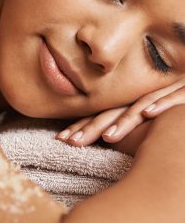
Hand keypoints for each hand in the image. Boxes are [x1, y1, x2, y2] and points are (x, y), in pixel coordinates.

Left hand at [55, 76, 184, 146]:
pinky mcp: (182, 93)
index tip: (64, 139)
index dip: (83, 126)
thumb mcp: (142, 120)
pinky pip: (172, 97)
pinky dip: (160, 104)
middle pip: (113, 113)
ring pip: (138, 108)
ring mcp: (160, 95)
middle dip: (92, 127)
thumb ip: (123, 128)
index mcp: (127, 105)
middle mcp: (139, 100)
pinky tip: (148, 114)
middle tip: (72, 141)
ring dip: (124, 121)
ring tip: (108, 136)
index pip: (102, 116)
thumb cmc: (166, 113)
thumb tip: (100, 143)